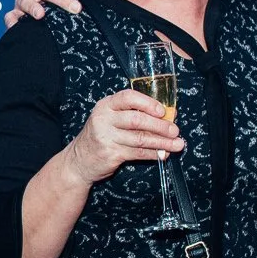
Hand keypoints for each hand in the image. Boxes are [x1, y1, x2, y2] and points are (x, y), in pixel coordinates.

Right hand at [61, 90, 183, 185]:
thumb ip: (135, 114)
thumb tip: (168, 114)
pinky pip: (137, 153)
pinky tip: (163, 154)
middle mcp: (104, 119)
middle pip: (136, 120)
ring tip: (177, 145)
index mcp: (106, 105)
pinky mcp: (110, 154)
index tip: (163, 111)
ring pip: (140, 138)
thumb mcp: (112, 119)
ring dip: (162, 143)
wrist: (79, 160)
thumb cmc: (102, 136)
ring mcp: (106, 137)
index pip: (128, 97)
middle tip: (175, 130)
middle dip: (160, 125)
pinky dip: (153, 154)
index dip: (148, 103)